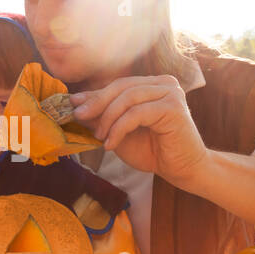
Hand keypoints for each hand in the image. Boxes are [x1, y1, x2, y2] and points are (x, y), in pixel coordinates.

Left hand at [69, 75, 209, 182]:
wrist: (182, 170)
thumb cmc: (153, 151)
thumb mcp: (121, 131)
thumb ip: (105, 116)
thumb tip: (77, 104)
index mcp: (153, 84)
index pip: (118, 85)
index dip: (94, 94)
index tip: (72, 103)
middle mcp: (164, 83)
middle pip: (121, 87)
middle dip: (96, 102)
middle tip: (78, 116)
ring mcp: (171, 93)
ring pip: (127, 98)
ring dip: (107, 119)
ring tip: (99, 137)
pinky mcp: (173, 108)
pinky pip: (136, 114)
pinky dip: (119, 129)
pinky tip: (110, 144)